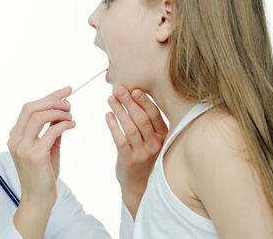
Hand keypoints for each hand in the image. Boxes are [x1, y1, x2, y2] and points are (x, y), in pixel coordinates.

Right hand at [8, 86, 74, 238]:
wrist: (38, 199)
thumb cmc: (43, 174)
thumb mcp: (47, 148)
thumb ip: (51, 130)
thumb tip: (62, 112)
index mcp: (15, 135)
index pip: (29, 108)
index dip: (49, 97)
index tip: (66, 91)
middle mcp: (15, 139)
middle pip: (31, 108)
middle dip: (53, 100)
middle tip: (69, 102)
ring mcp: (22, 147)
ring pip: (39, 116)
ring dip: (58, 112)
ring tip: (71, 115)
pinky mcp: (34, 155)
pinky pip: (51, 131)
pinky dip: (64, 124)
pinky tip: (72, 125)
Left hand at [106, 86, 167, 216]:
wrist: (139, 183)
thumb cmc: (145, 155)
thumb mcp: (153, 139)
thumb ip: (148, 121)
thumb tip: (135, 93)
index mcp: (164, 136)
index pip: (155, 115)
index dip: (145, 101)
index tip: (135, 89)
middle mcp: (155, 144)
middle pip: (142, 119)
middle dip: (130, 102)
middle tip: (119, 89)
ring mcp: (142, 153)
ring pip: (130, 128)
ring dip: (120, 111)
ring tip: (111, 99)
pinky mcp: (128, 159)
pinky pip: (120, 139)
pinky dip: (113, 126)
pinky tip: (108, 115)